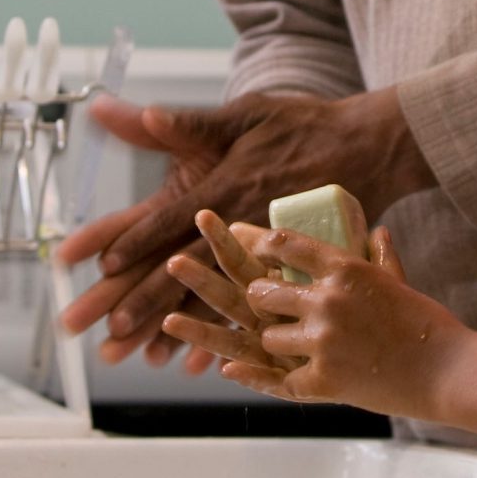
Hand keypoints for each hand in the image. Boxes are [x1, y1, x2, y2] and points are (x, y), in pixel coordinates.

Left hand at [56, 88, 432, 369]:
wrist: (371, 147)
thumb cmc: (306, 126)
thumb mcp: (248, 113)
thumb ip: (192, 123)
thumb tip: (143, 114)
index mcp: (230, 187)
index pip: (172, 220)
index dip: (137, 242)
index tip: (104, 266)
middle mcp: (246, 227)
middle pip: (187, 270)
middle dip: (145, 301)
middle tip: (111, 330)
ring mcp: (273, 255)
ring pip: (218, 301)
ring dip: (179, 331)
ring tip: (144, 358)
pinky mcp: (296, 272)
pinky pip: (259, 312)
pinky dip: (233, 336)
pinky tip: (206, 364)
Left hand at [195, 223, 463, 418]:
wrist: (447, 371)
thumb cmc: (427, 324)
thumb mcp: (399, 282)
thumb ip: (381, 257)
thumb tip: (377, 231)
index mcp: (346, 269)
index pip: (287, 245)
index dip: (264, 246)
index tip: (256, 249)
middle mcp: (328, 300)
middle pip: (263, 292)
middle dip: (259, 298)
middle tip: (261, 302)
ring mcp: (323, 341)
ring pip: (268, 336)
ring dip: (274, 341)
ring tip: (285, 344)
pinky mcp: (323, 379)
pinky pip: (278, 380)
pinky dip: (268, 379)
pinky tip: (247, 373)